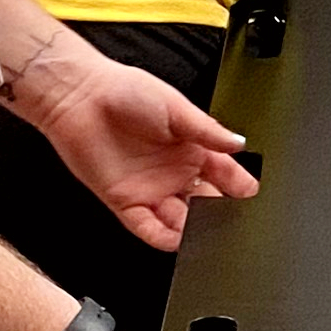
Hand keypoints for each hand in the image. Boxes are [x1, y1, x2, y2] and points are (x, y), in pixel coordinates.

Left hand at [11, 40, 256, 249]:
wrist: (80, 97)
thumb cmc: (124, 91)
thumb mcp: (176, 107)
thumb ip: (207, 130)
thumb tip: (238, 144)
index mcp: (190, 147)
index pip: (223, 172)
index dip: (238, 183)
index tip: (250, 193)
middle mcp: (172, 171)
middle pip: (204, 201)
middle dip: (219, 212)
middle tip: (230, 218)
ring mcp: (150, 189)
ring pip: (179, 220)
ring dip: (194, 229)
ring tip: (206, 232)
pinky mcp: (124, 202)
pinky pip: (147, 228)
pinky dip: (162, 237)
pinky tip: (176, 239)